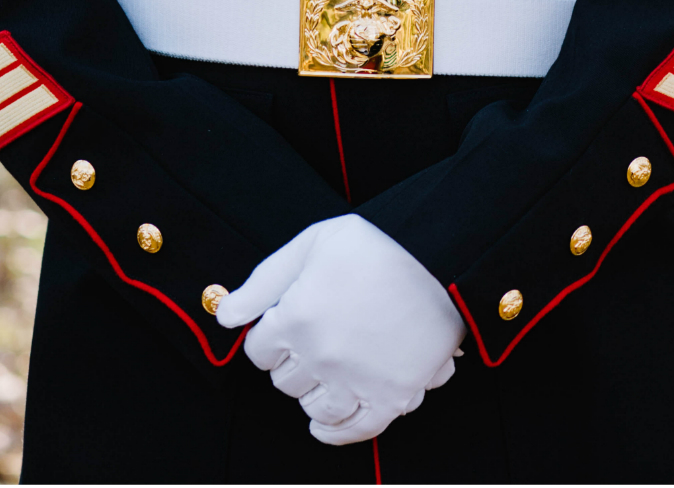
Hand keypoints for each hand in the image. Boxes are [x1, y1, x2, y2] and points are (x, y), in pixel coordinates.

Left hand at [217, 215, 462, 444]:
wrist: (447, 255)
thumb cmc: (383, 243)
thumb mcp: (317, 241)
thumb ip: (266, 278)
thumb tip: (225, 315)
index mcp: (297, 317)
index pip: (258, 349)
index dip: (273, 335)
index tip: (292, 322)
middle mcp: (319, 356)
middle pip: (283, 381)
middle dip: (294, 361)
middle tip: (318, 337)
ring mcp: (354, 380)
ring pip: (312, 407)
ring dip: (314, 392)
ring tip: (329, 370)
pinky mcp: (389, 395)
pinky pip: (354, 429)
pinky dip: (336, 431)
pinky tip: (326, 424)